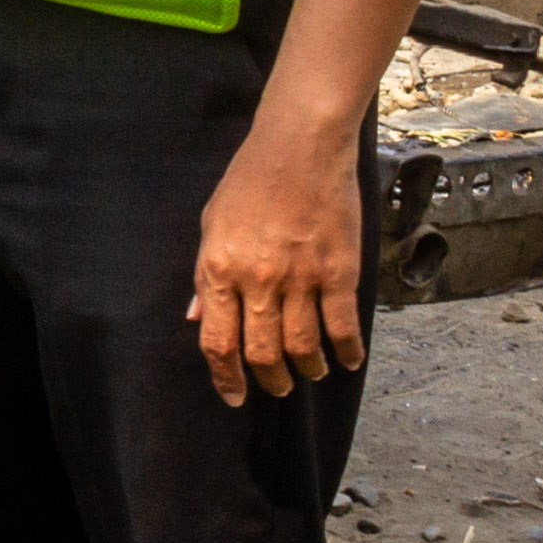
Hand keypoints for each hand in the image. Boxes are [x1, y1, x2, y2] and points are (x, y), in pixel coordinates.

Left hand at [188, 123, 366, 404]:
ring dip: (306, 369)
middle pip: (261, 353)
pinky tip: (347, 360)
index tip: (233, 396)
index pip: (216, 340)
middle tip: (276, 386)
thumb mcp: (211, 224)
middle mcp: (257, 280)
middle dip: (269, 380)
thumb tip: (195, 317)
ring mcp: (300, 278)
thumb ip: (205, 276)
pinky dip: (346, 352)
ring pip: (302, 346)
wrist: (298, 147)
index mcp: (218, 269)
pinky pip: (342, 327)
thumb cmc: (249, 181)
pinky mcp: (338, 271)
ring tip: (309, 372)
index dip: (224, 377)